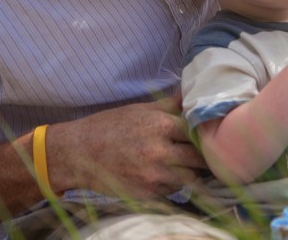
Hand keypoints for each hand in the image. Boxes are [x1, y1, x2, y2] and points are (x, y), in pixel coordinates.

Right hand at [49, 96, 206, 196]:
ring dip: (191, 173)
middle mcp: (160, 153)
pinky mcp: (146, 194)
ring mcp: (153, 177)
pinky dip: (174, 184)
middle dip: (204, 157)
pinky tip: (168, 175)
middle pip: (199, 159)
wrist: (78, 153)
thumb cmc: (109, 126)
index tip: (210, 136)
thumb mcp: (140, 109)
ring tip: (188, 166)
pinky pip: (172, 191)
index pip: (198, 133)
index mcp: (161, 126)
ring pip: (189, 178)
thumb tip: (191, 94)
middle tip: (206, 154)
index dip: (205, 135)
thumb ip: (170, 105)